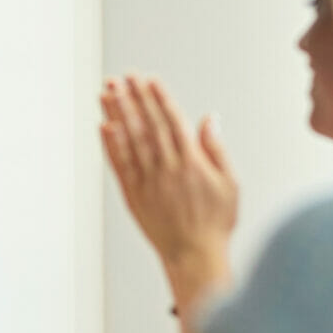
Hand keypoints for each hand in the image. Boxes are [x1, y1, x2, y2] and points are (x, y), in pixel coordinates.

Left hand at [100, 75, 237, 314]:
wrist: (193, 255)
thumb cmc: (215, 222)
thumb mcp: (229, 184)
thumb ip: (216, 149)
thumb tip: (209, 119)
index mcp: (191, 162)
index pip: (172, 122)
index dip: (158, 98)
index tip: (148, 80)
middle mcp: (166, 168)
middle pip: (147, 126)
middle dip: (134, 98)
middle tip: (122, 76)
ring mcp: (147, 181)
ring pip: (130, 141)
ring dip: (118, 114)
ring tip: (108, 92)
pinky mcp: (133, 194)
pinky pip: (119, 165)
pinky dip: (110, 145)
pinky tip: (103, 126)